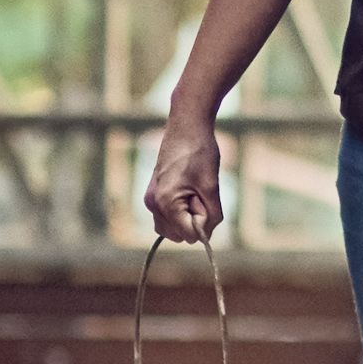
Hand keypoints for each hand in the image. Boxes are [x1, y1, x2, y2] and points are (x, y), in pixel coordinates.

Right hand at [142, 117, 225, 244]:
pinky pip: (167, 216)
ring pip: (171, 228)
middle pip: (178, 235)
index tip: (206, 199)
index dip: (203, 221)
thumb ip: (211, 215)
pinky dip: (180, 211)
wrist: (186, 127)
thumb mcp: (212, 187)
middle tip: (199, 193)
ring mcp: (150, 199)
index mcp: (165, 203)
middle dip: (193, 220)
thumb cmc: (200, 152)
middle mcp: (153, 204)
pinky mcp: (153, 194)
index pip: (188, 235)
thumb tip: (205, 236)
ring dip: (186, 216)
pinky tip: (188, 190)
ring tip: (193, 191)